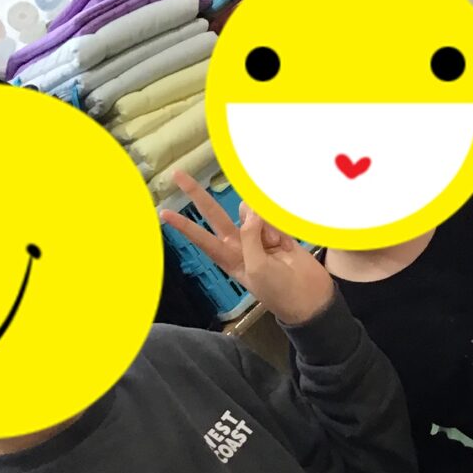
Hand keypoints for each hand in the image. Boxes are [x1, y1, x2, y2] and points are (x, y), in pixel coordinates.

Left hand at [161, 172, 335, 326]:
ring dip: (263, 223)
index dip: (184, 225)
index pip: (201, 237)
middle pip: (214, 214)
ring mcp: (259, 235)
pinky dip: (279, 225)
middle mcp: (239, 243)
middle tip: (178, 175)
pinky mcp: (278, 231)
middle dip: (197, 195)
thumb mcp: (257, 268)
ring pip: (250, 211)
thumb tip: (251, 210)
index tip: (163, 213)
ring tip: (276, 246)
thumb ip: (250, 237)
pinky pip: (273, 216)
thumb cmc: (278, 290)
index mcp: (229, 257)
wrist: (309, 298)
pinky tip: (286, 243)